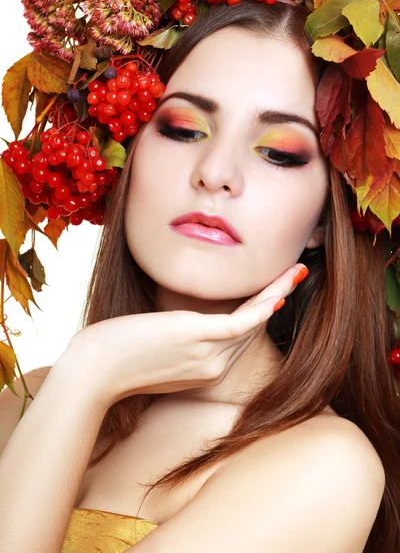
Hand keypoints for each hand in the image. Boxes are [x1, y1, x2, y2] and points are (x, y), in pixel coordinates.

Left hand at [66, 264, 307, 406]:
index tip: (272, 293)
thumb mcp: (156, 357)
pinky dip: (264, 303)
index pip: (239, 338)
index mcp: (204, 371)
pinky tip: (280, 290)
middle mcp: (213, 367)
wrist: (93, 372)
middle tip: (293, 275)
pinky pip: (242, 321)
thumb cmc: (116, 359)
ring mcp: (207, 355)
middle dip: (276, 299)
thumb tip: (179, 328)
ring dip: (277, 294)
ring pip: (252, 321)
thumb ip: (177, 346)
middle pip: (252, 329)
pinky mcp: (198, 337)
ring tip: (295, 272)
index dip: (259, 312)